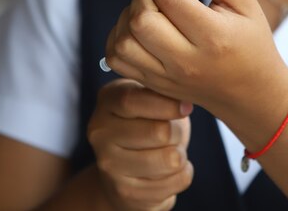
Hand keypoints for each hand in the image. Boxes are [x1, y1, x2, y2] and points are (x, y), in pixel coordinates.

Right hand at [88, 79, 193, 210]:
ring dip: (181, 155)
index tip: (187, 107)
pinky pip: (176, 181)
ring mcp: (109, 165)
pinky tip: (169, 170)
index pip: (132, 101)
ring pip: (170, 159)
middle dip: (178, 133)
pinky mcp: (125, 192)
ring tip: (171, 151)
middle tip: (175, 133)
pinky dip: (182, 174)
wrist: (124, 170)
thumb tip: (184, 101)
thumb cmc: (146, 124)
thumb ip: (160, 94)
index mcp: (107, 101)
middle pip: (159, 132)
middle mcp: (100, 133)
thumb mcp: (149, 100)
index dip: (166, 104)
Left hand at [105, 0, 287, 123]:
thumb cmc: (250, 41)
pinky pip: (117, 58)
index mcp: (213, 36)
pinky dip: (120, 36)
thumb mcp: (243, 1)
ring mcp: (167, 77)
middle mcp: (186, 61)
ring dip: (129, 15)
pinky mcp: (154, 84)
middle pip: (141, 19)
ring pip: (123, 41)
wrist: (251, 93)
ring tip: (151, 9)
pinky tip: (140, 27)